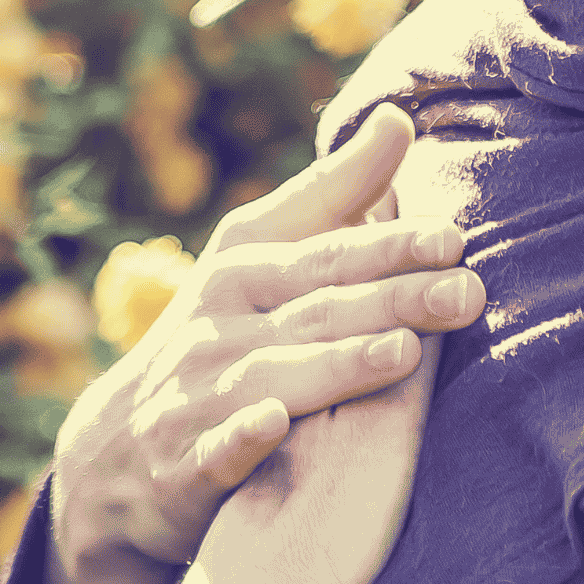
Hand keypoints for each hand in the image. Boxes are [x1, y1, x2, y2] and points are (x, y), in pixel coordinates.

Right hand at [45, 101, 484, 575]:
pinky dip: (242, 435)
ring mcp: (197, 393)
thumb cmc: (215, 332)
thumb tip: (398, 119)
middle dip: (391, 298)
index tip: (454, 236)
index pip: (326, 249)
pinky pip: (214, 448)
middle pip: (315, 307)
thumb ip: (332, 194)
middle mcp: (215, 321)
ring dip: (337, 363)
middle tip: (467, 295)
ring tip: (403, 352)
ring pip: (274, 374)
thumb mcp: (258, 255)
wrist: (115, 448)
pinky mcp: (183, 464)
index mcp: (240, 266)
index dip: (388, 241)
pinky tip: (275, 423)